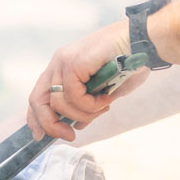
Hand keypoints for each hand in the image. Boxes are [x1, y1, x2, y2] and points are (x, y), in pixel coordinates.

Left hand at [26, 21, 146, 141]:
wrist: (143, 41)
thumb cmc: (129, 64)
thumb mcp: (104, 92)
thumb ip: (87, 106)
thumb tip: (76, 126)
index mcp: (62, 67)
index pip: (38, 96)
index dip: (36, 119)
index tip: (41, 137)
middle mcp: (58, 63)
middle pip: (38, 100)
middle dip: (50, 124)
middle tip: (70, 136)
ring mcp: (64, 60)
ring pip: (59, 103)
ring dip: (83, 114)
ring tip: (104, 107)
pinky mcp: (73, 62)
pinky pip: (73, 96)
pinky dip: (90, 105)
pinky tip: (106, 100)